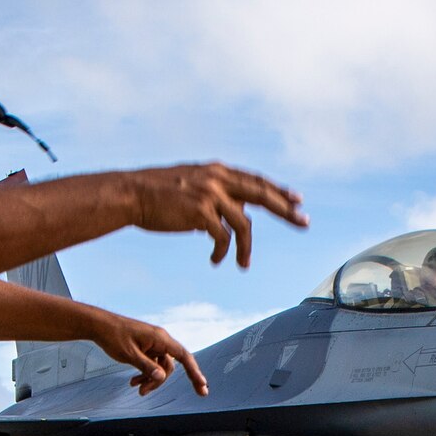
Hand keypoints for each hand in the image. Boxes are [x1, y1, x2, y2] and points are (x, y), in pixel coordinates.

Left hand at [89, 312, 208, 397]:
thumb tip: (162, 377)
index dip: (194, 372)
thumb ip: (147, 367)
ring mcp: (153, 344)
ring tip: (135, 387)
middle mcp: (160, 341)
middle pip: (169, 366)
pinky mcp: (146, 348)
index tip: (202, 385)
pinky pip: (151, 364)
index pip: (184, 356)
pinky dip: (145, 373)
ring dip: (150, 379)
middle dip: (158, 381)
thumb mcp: (129, 354)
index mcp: (160, 338)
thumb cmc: (114, 336)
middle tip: (143, 393)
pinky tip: (133, 381)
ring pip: (160, 367)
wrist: (99, 326)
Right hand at [125, 162, 306, 267]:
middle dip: (286, 210)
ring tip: (244, 264)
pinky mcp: (201, 213)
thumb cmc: (157, 194)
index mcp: (217, 171)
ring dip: (246, 248)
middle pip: (262, 194)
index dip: (278, 190)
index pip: (255, 180)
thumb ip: (214, 194)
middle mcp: (217, 178)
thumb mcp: (191, 185)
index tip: (297, 199)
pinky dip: (222, 252)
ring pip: (243, 225)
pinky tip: (215, 261)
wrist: (131, 194)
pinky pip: (223, 238)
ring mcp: (210, 194)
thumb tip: (230, 215)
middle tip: (304, 222)